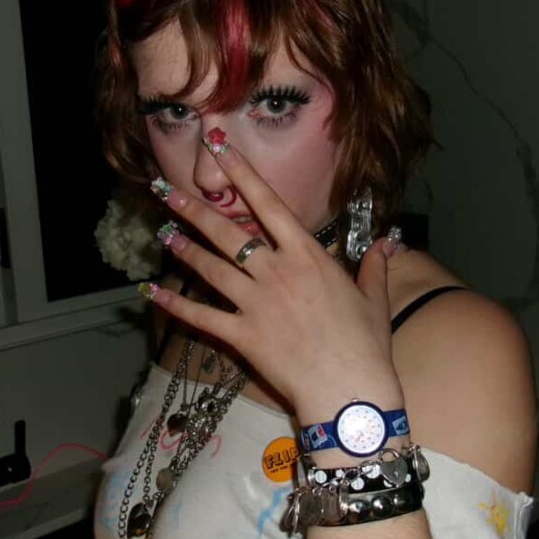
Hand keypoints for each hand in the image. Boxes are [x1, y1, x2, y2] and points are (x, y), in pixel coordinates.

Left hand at [146, 143, 403, 425]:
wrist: (350, 389)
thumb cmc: (366, 343)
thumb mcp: (374, 298)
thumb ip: (375, 265)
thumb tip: (388, 241)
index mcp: (307, 255)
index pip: (268, 203)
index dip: (242, 173)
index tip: (219, 149)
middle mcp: (275, 271)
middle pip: (228, 233)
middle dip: (195, 210)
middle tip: (167, 192)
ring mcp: (255, 302)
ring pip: (210, 267)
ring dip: (184, 248)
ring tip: (162, 232)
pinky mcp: (242, 334)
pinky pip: (201, 316)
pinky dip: (174, 305)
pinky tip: (150, 293)